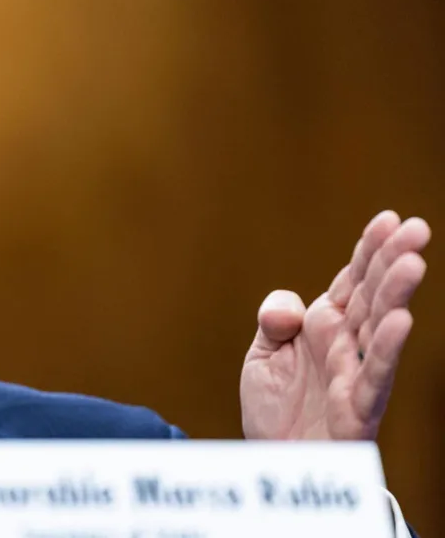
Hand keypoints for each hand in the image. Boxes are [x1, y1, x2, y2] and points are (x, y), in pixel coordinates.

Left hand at [240, 211, 429, 439]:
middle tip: (418, 227)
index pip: (350, 280)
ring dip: (396, 295)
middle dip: (392, 260)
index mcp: (324, 325)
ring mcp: (354, 372)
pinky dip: (387, 348)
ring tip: (413, 262)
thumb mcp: (261, 355)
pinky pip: (374, 374)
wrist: (274, 461)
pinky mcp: (357, 406)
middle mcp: (345, 344)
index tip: (388, 218)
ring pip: (380, 328)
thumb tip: (289, 308)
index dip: (368, 251)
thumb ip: (274, 321)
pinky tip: (402, 320)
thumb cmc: (276, 408)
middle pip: (372, 295)